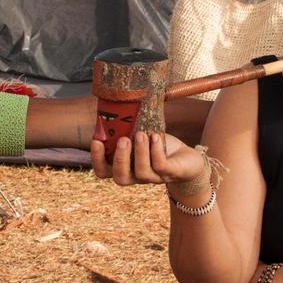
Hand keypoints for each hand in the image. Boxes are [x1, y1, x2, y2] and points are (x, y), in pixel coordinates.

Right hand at [91, 130, 207, 187]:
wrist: (187, 158)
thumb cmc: (159, 144)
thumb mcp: (141, 133)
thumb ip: (128, 127)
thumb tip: (116, 104)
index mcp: (125, 167)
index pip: (103, 171)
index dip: (97, 160)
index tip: (96, 141)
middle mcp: (136, 176)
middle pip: (121, 178)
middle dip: (120, 159)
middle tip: (123, 140)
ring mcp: (154, 178)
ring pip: (142, 173)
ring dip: (140, 152)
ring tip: (142, 133)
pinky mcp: (170, 174)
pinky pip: (160, 166)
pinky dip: (156, 151)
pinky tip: (155, 137)